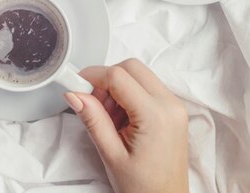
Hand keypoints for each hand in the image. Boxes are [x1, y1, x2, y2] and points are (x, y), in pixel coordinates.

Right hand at [64, 59, 188, 192]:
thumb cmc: (144, 188)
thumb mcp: (111, 155)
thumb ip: (93, 120)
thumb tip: (74, 93)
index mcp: (155, 115)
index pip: (118, 76)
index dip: (93, 76)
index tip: (75, 85)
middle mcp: (170, 104)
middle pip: (132, 67)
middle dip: (107, 79)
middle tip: (93, 104)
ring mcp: (175, 106)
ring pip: (140, 75)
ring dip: (119, 88)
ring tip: (110, 120)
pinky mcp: (174, 111)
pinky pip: (149, 88)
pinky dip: (130, 95)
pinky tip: (122, 120)